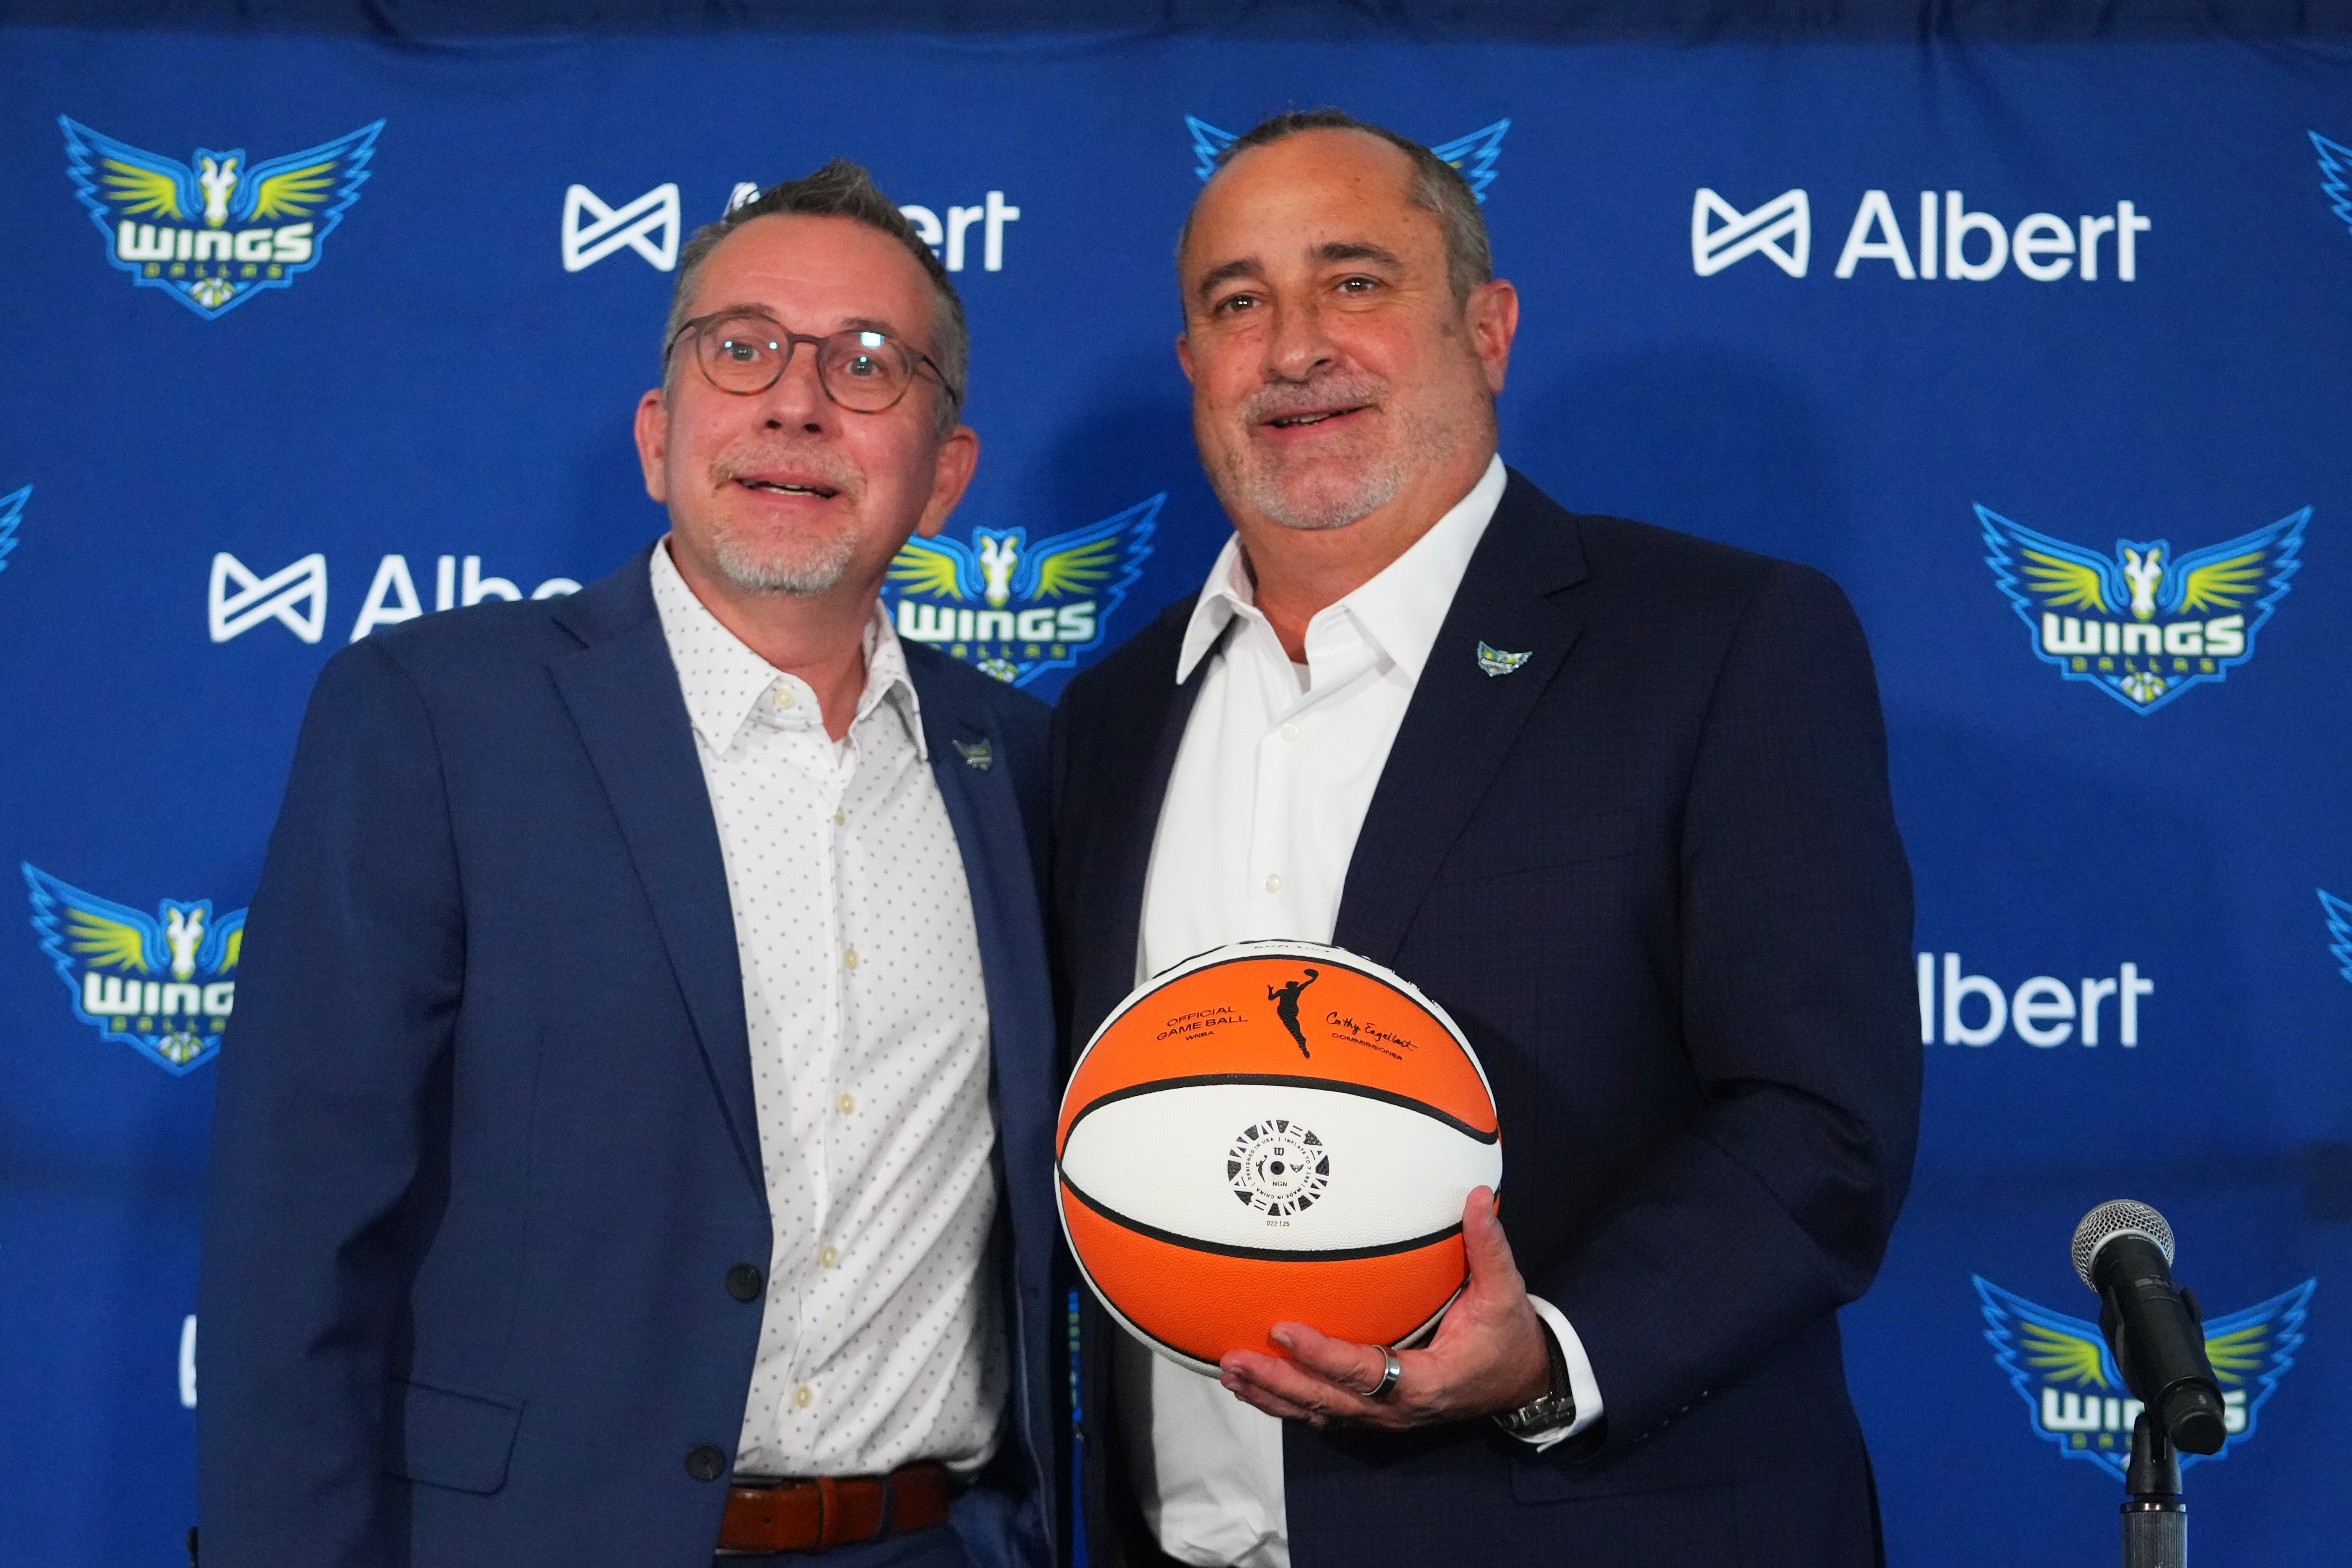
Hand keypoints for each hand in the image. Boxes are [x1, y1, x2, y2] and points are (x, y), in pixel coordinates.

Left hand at [1217, 1187, 1549, 1430]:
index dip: (1322, 1354)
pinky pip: (1324, 1410)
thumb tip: (1477, 1197)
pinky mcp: (1375, 1414)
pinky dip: (1288, 1400)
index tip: (1283, 1330)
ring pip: (1318, 1412)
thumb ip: (1488, 1248)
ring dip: (1273, 1395)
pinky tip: (1256, 1384)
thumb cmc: (1509, 1338)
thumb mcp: (1506, 1294)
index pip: (1363, 1371)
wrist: (1523, 1384)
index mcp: (1425, 1382)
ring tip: (1229, 1373)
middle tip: (1233, 1359)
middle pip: (1326, 1401)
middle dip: (1277, 1383)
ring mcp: (1383, 1417)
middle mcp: (1397, 1409)